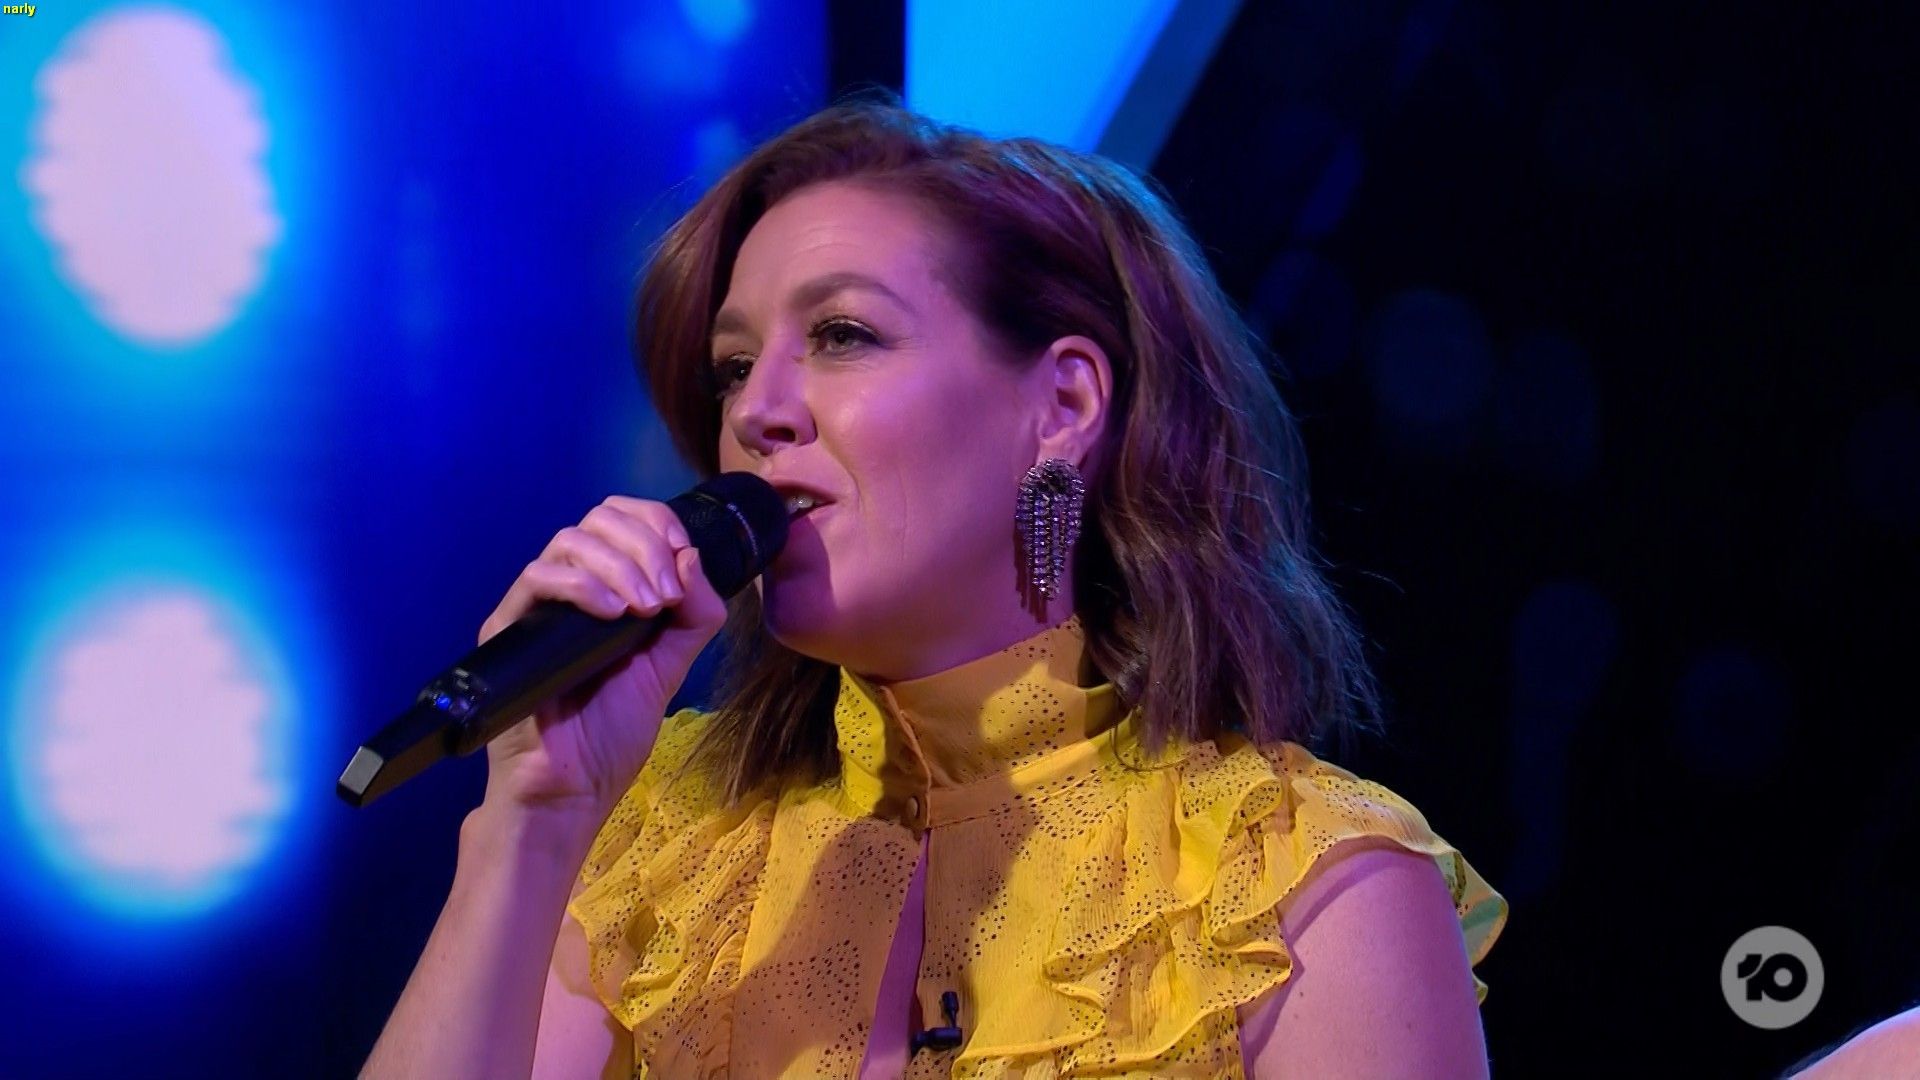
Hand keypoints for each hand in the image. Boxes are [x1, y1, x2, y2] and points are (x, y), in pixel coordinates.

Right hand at [474, 496, 729, 820]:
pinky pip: (537, 579)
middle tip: (665, 596)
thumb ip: (694, 615)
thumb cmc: (612, 733)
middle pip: (598, 520)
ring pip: (570, 541)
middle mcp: (568, 590)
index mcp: (606, 590)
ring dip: (620, 565)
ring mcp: (535, 607)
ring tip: (645, 608)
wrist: (572, 789)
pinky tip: (612, 613)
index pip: (621, 520)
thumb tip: (691, 554)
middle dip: (644, 545)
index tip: (682, 554)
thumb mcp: (669, 665)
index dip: (656, 522)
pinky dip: (582, 586)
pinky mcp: (507, 629)